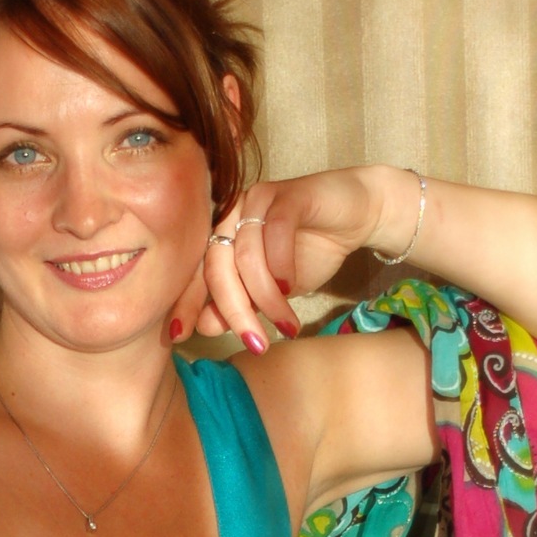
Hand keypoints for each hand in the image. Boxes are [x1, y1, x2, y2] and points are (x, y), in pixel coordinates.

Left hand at [170, 164, 401, 351]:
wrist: (356, 216)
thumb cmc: (310, 251)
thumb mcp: (271, 290)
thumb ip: (240, 304)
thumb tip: (204, 327)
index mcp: (220, 235)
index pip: (194, 271)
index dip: (185, 303)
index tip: (179, 336)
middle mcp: (231, 214)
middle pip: (217, 266)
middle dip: (233, 310)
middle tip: (255, 343)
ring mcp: (258, 200)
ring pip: (247, 254)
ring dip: (266, 297)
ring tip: (285, 323)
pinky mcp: (289, 194)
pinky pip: (276, 231)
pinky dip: (281, 264)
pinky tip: (290, 286)